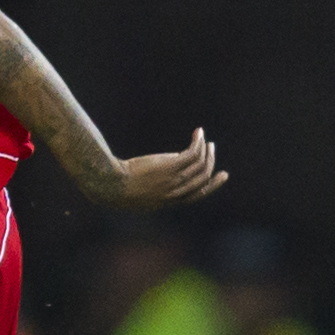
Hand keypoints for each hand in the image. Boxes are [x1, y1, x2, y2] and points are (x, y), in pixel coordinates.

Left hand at [82, 129, 226, 208]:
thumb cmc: (120, 189)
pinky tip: (197, 133)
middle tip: (211, 148)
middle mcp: (177, 192)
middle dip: (211, 162)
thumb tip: (168, 166)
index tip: (222, 175)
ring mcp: (175, 179)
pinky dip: (198, 142)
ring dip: (205, 149)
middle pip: (203, 177)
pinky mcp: (171, 166)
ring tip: (204, 138)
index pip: (199, 194)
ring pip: (200, 163)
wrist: (112, 186)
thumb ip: (157, 185)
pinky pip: (193, 152)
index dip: (213, 184)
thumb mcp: (141, 194)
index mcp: (171, 201)